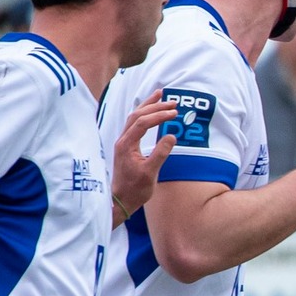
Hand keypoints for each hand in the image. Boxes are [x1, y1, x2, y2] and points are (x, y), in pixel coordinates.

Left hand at [110, 95, 177, 217]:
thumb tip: (172, 136)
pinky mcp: (126, 146)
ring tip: (160, 96)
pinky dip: (144, 115)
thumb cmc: (135, 189)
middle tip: (172, 101)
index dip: (159, 115)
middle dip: (154, 106)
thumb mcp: (150, 173)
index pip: (143, 123)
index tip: (174, 113)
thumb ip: (160, 153)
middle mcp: (122, 140)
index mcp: (126, 145)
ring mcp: (123, 142)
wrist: (121, 199)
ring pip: (134, 117)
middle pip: (137, 115)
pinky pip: (134, 124)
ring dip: (148, 106)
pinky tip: (151, 112)